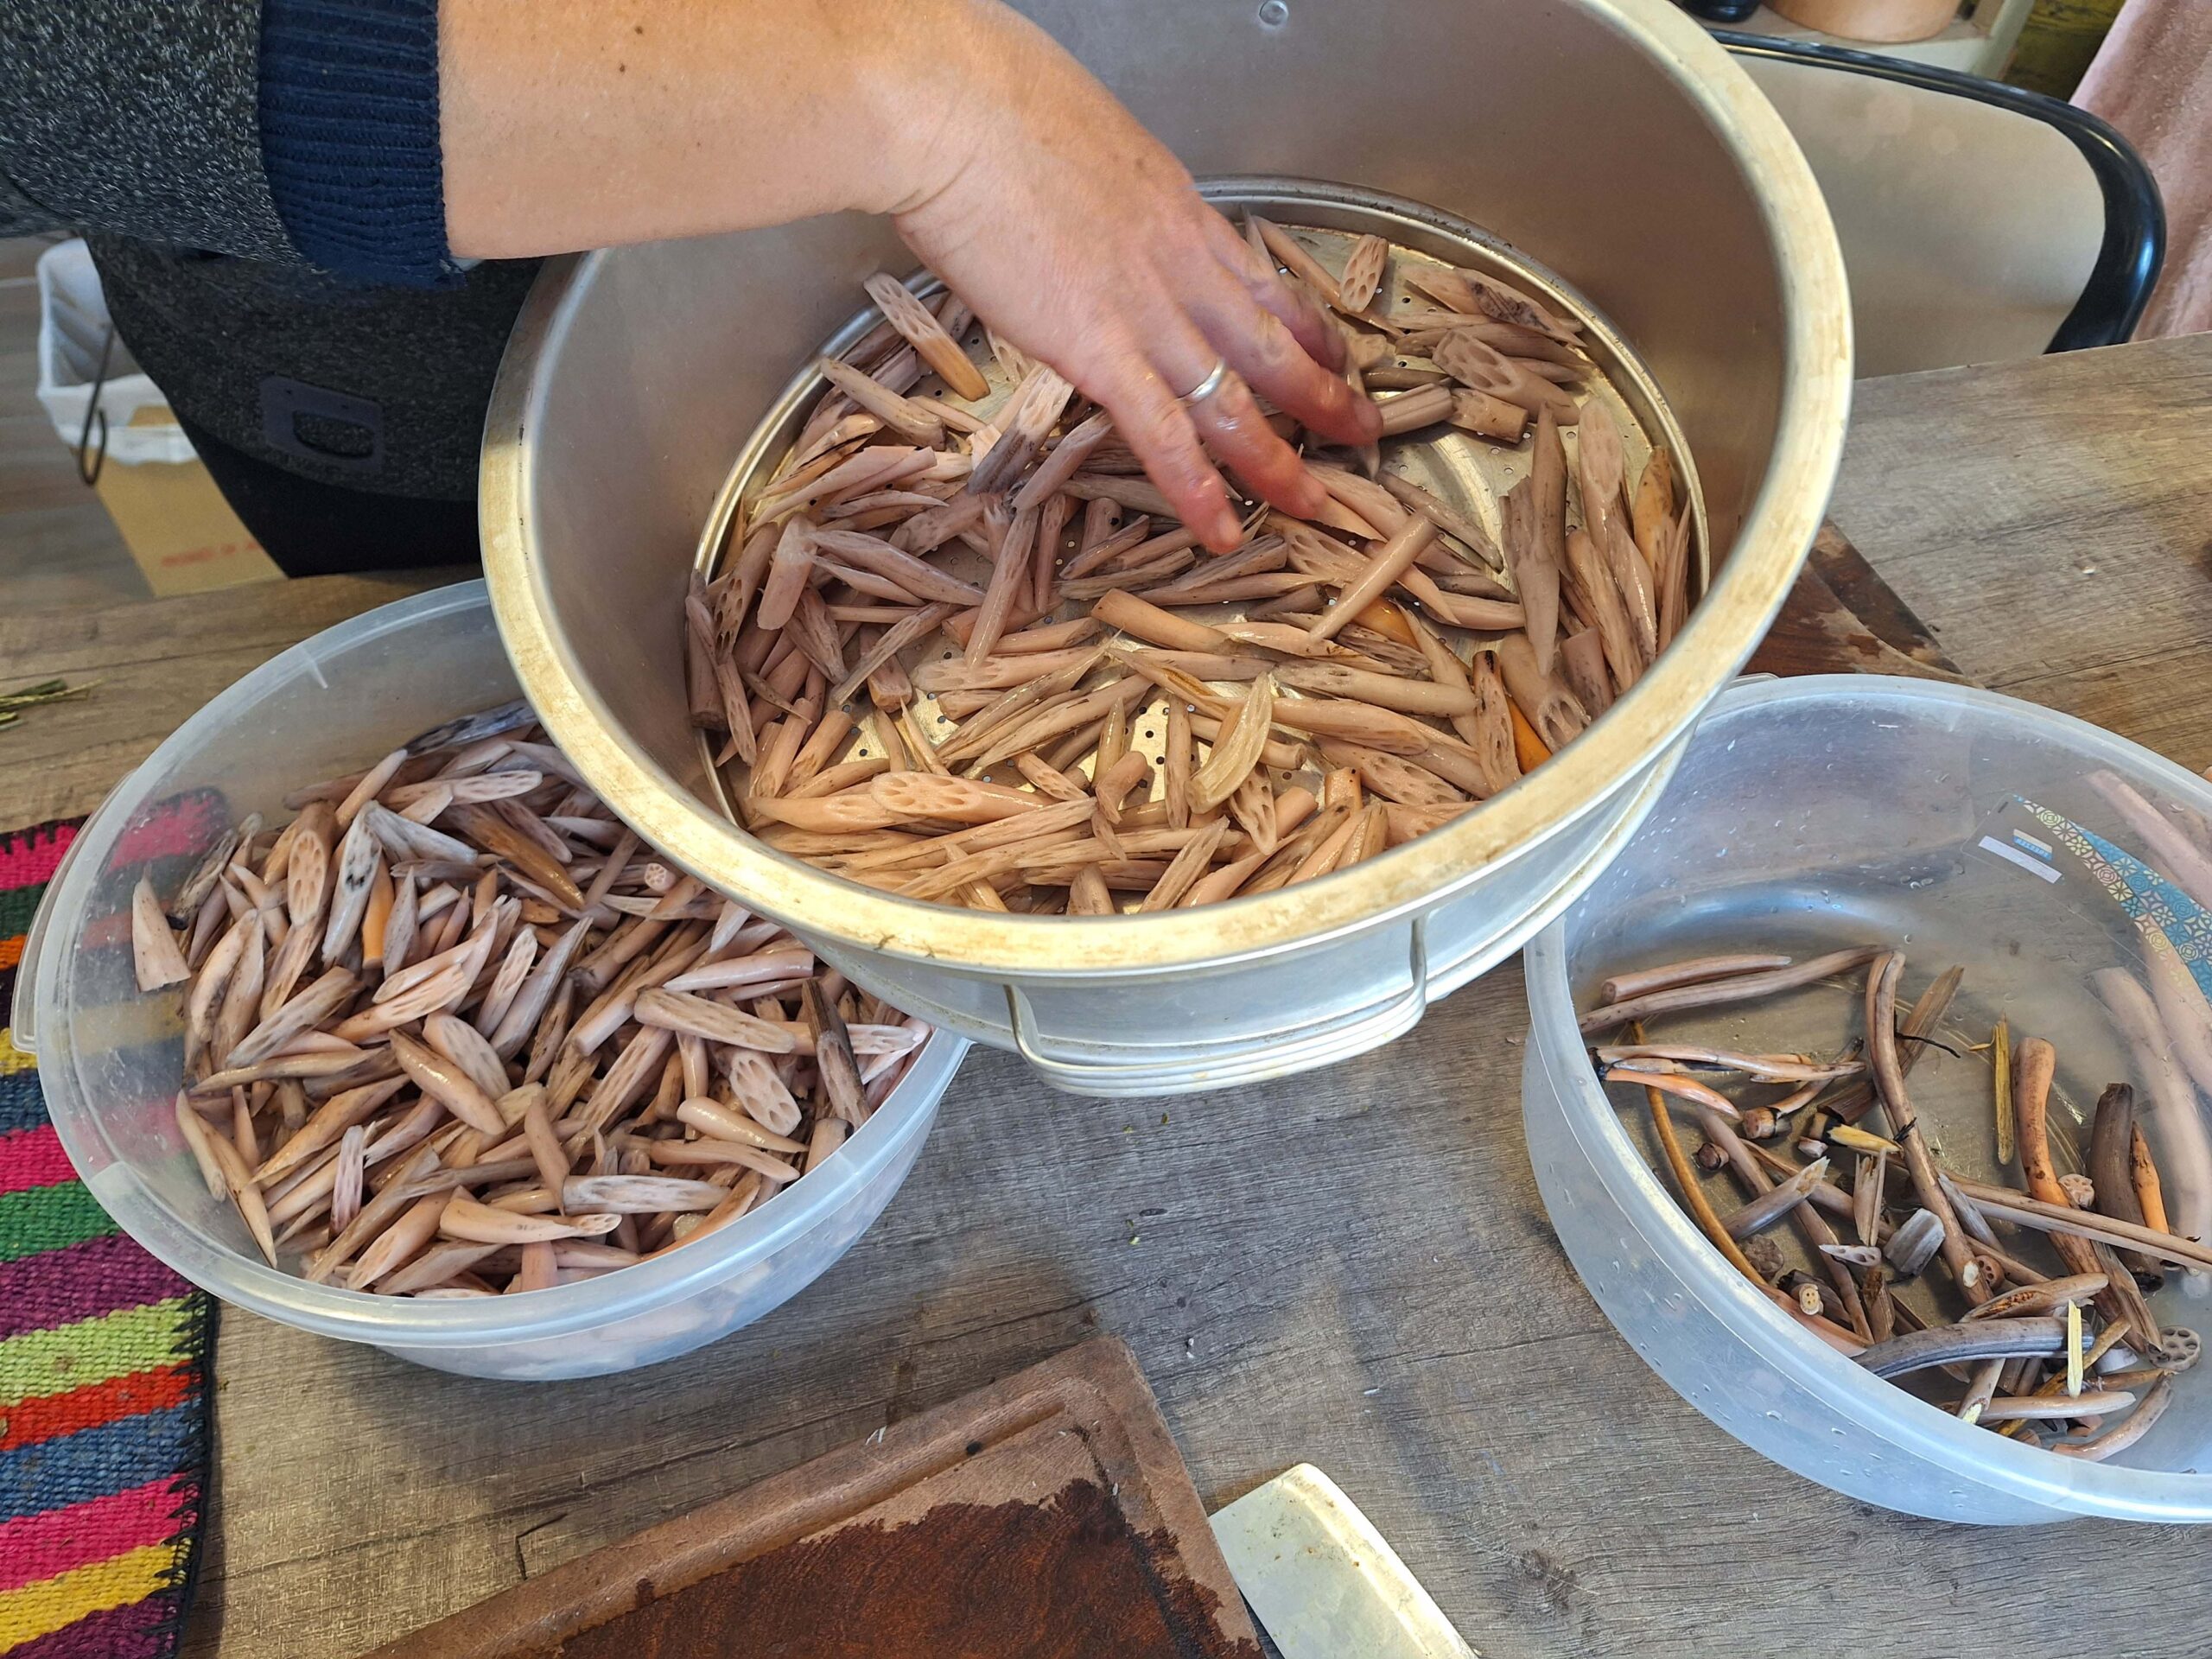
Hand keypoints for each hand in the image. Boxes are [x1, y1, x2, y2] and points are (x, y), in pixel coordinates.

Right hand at [885, 3, 1381, 549]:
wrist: (954, 111)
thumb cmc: (992, 103)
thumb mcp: (1080, 139)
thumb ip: (1099, 189)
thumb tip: (1082, 201)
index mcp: (1177, 210)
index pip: (1262, 281)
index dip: (1307, 326)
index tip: (1334, 354)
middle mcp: (1180, 265)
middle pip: (1270, 345)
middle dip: (1324, 396)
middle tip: (1362, 432)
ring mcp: (1146, 312)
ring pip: (1235, 398)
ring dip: (1279, 458)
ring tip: (1314, 502)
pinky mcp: (1097, 351)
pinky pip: (1163, 434)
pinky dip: (1197, 488)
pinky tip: (1222, 528)